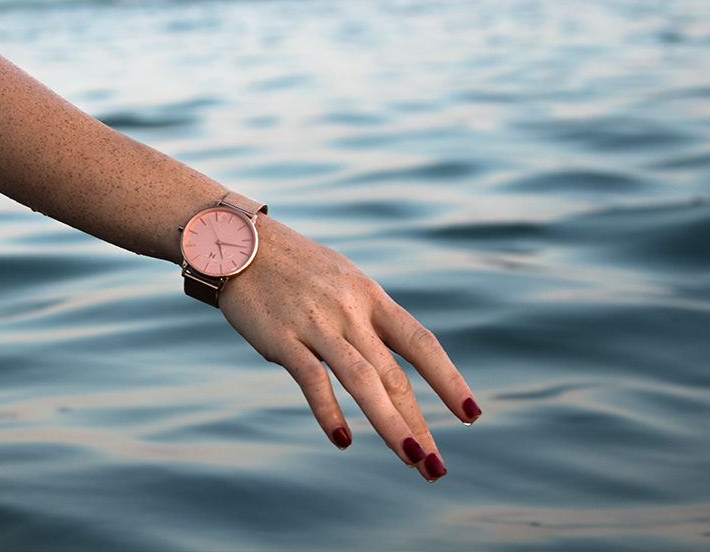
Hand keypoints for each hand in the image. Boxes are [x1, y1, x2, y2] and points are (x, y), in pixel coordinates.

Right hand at [218, 216, 480, 481]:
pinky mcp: (282, 337)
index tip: (471, 415)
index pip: (421, 344)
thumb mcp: (342, 281)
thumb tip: (385, 369)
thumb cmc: (293, 267)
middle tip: (436, 467)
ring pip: (364, 380)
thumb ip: (365, 320)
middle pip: (395, 375)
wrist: (237, 242)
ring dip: (391, 424)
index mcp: (371, 297)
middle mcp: (351, 311)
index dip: (449, 381)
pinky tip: (343, 440)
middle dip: (419, 424)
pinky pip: (312, 379)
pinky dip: (329, 411)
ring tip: (413, 459)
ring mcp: (317, 324)